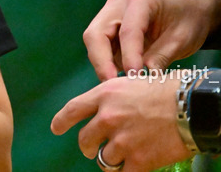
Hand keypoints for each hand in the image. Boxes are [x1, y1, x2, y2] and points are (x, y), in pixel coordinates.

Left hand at [50, 72, 191, 171]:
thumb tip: (103, 111)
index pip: (73, 110)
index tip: (56, 128)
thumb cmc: (167, 91)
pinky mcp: (138, 159)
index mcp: (104, 95)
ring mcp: (122, 140)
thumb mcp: (130, 84)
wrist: (192, 107)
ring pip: (104, 159)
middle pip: (85, 140)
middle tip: (96, 149)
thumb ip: (112, 99)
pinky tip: (133, 167)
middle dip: (89, 146)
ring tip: (123, 156)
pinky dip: (126, 171)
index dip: (61, 121)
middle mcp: (107, 117)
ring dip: (112, 160)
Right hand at [83, 0, 220, 80]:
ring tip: (116, 84)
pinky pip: (102, 42)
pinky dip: (107, 59)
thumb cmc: (190, 16)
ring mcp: (111, 9)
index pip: (128, 31)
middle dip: (101, 61)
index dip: (129, 57)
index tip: (133, 78)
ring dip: (102, 62)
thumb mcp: (183, 38)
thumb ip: (160, 57)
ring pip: (94, 39)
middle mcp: (119, 0)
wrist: (191, 1)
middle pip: (97, 33)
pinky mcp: (110, 20)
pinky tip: (119, 75)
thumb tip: (141, 81)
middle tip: (112, 85)